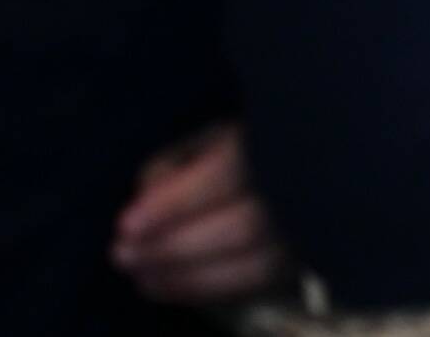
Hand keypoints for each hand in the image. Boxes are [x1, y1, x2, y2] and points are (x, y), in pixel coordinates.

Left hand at [112, 123, 290, 303]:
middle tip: (122, 254)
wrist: (296, 173)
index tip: (126, 225)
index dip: (175, 203)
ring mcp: (307, 228)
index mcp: (273, 142)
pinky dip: (203, 290)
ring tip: (140, 276)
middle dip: (173, 246)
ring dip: (186, 276)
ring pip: (252, 265)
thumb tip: (146, 203)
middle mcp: (299, 187)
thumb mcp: (206, 140)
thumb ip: (173, 166)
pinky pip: (253, 284)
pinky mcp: (301, 259)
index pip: (225, 175)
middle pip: (241, 228)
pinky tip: (164, 285)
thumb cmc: (243, 150)